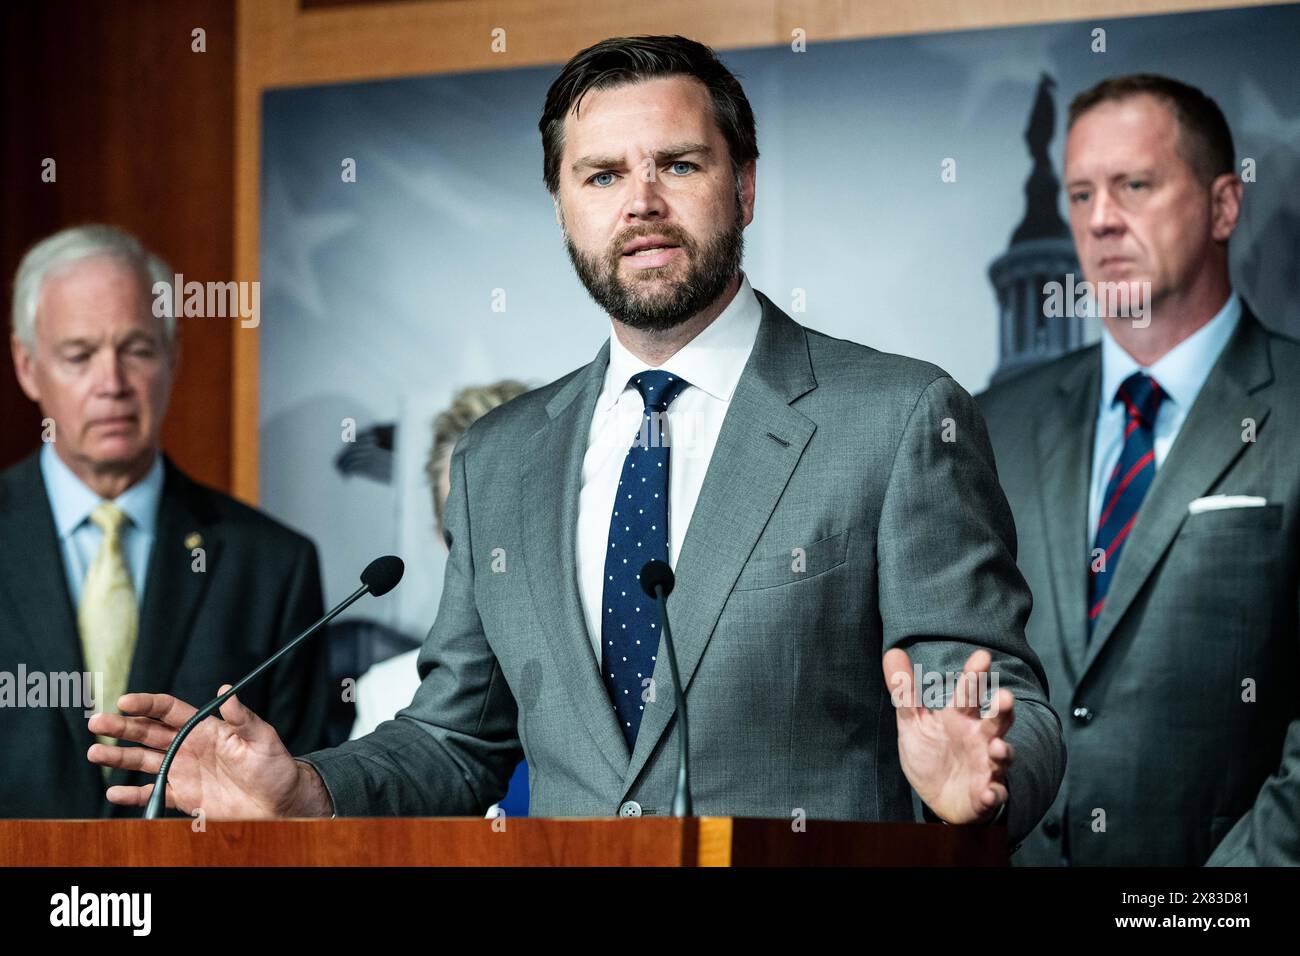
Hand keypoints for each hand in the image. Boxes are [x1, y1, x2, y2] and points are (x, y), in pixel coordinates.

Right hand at [86, 686, 317, 818]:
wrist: (278, 802)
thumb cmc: (274, 766)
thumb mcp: (262, 738)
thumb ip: (243, 717)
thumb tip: (227, 691)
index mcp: (205, 728)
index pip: (169, 710)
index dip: (147, 704)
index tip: (125, 701)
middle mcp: (188, 746)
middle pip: (148, 733)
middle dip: (121, 727)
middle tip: (96, 722)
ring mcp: (183, 771)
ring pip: (143, 761)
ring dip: (118, 757)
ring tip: (94, 752)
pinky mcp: (183, 796)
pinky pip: (152, 794)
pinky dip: (132, 795)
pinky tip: (113, 792)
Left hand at [883, 647, 1013, 824]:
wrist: (939, 797)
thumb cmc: (932, 753)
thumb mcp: (914, 722)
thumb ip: (905, 691)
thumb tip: (892, 651)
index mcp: (961, 718)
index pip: (969, 692)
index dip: (974, 675)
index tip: (981, 655)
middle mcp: (980, 738)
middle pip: (996, 721)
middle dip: (1002, 710)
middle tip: (1005, 697)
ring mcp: (986, 766)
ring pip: (1002, 756)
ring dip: (1003, 751)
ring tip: (998, 747)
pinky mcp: (986, 793)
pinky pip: (995, 793)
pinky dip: (994, 793)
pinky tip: (989, 792)